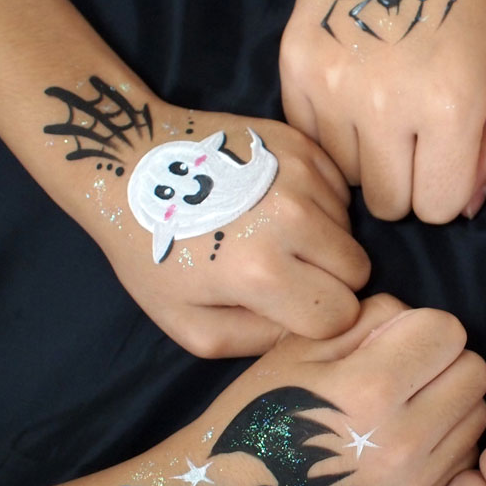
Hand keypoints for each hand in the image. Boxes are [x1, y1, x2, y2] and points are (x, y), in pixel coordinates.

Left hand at [90, 101, 370, 356]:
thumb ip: (254, 341)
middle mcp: (291, 219)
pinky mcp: (301, 144)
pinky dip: (320, 204)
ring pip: (350, 228)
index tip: (292, 308)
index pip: (340, 314)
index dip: (319, 319)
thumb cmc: (156, 251)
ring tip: (273, 233)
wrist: (128, 164)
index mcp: (261, 272)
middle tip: (288, 272)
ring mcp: (300, 175)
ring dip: (323, 239)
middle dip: (331, 280)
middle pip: (357, 269)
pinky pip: (339, 191)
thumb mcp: (188, 322)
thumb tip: (306, 329)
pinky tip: (275, 204)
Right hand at [153, 294, 485, 485]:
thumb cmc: (258, 413)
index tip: (395, 336)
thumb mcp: (298, 349)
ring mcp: (415, 478)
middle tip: (406, 366)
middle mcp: (404, 437)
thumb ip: (365, 320)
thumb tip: (412, 318)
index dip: (422, 324)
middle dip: (444, 357)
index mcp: (369, 388)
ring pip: (478, 410)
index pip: (446, 331)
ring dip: (452, 396)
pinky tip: (410, 432)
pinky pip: (467, 451)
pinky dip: (449, 434)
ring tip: (409, 400)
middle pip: (474, 369)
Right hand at [280, 0, 485, 222]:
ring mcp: (331, 87)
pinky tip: (352, 96)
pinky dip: (333, 133)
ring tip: (382, 113)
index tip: (443, 163)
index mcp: (449, 105)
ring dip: (368, 160)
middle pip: (387, 204)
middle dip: (405, 186)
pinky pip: (310, 141)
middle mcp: (386, 105)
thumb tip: (462, 209)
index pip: (437, 208)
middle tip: (412, 145)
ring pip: (347, 178)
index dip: (444, 193)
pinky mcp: (292, 69)